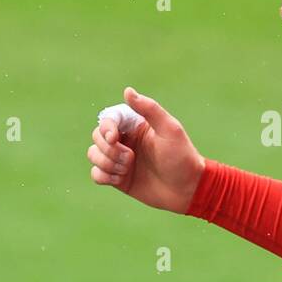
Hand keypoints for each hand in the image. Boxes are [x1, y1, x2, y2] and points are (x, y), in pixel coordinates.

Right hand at [89, 86, 205, 213]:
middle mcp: (125, 140)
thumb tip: (127, 90)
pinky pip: (96, 174)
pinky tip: (121, 179)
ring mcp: (120, 159)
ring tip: (127, 170)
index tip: (114, 139)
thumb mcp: (170, 130)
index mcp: (136, 125)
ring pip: (94, 154)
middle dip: (109, 149)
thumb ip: (150, 109)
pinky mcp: (117, 178)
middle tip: (131, 158)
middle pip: (97, 136)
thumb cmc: (182, 157)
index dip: (106, 128)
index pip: (109, 119)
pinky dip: (104, 176)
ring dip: (107, 163)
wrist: (187, 190)